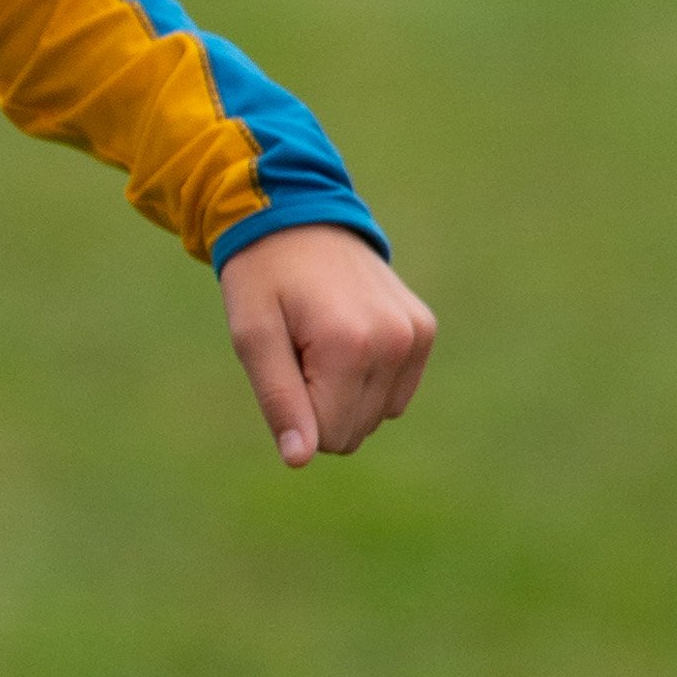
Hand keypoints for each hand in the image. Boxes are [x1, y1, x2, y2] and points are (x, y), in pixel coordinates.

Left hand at [220, 228, 436, 468]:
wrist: (299, 217)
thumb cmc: (263, 279)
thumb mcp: (252, 337)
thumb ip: (279, 400)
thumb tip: (301, 459)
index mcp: (349, 345)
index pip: (328, 436)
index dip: (296, 412)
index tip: (285, 361)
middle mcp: (394, 342)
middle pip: (354, 432)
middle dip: (320, 406)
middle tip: (300, 350)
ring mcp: (415, 335)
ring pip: (377, 417)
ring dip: (344, 392)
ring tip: (322, 340)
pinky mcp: (424, 330)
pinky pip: (396, 394)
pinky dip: (368, 378)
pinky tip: (348, 336)